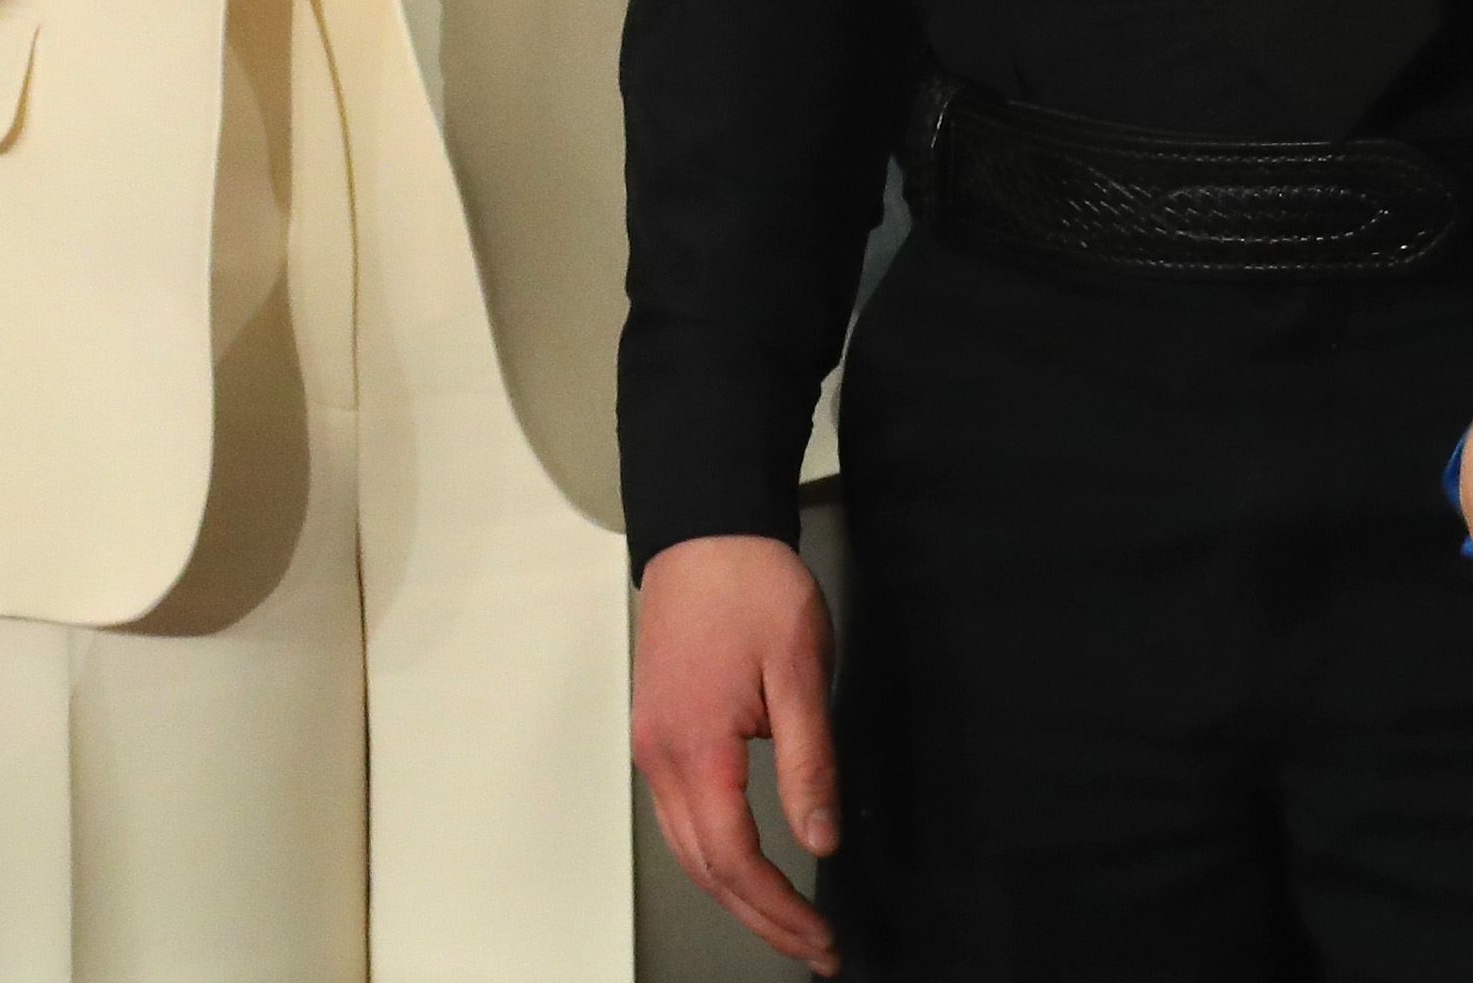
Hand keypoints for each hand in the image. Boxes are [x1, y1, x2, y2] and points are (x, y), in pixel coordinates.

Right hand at [633, 534, 840, 975]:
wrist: (706, 531)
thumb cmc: (753, 587)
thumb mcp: (801, 670)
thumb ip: (809, 761)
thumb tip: (820, 839)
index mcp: (698, 750)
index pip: (736, 859)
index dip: (779, 909)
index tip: (820, 937)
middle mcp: (662, 760)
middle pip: (706, 869)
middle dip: (760, 919)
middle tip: (813, 949)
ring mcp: (653, 748)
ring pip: (687, 850)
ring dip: (735, 894)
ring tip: (785, 923)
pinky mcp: (658, 732)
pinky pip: (680, 817)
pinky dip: (714, 856)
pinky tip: (745, 866)